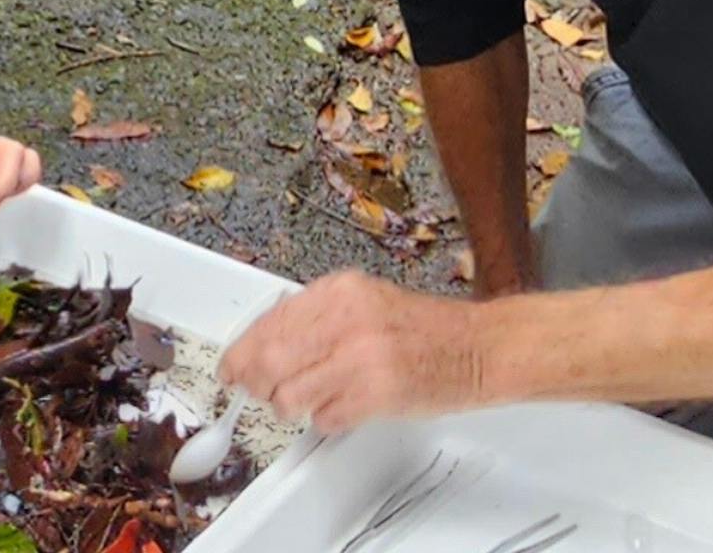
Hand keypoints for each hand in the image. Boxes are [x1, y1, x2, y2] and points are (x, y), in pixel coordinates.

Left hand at [218, 272, 494, 432]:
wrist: (481, 348)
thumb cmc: (426, 330)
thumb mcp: (364, 302)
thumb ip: (316, 317)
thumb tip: (262, 344)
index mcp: (339, 291)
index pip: (268, 323)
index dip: (241, 352)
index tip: (231, 369)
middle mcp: (347, 319)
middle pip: (270, 360)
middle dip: (255, 383)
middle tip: (256, 393)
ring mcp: (362, 357)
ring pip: (290, 394)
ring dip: (290, 407)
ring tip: (307, 403)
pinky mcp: (378, 394)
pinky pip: (325, 418)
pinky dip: (324, 420)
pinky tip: (339, 410)